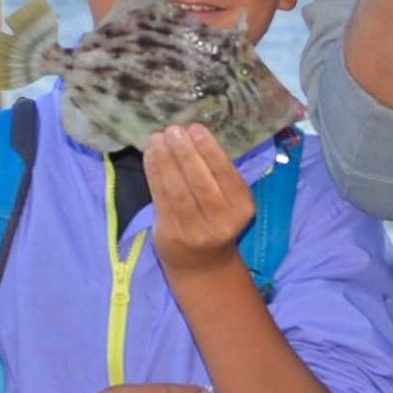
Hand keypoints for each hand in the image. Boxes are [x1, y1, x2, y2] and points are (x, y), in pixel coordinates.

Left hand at [144, 125, 255, 279]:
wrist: (203, 264)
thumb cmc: (216, 220)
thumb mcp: (229, 201)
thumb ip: (216, 173)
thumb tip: (190, 133)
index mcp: (242, 208)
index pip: (226, 175)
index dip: (210, 151)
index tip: (196, 128)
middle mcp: (221, 221)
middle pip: (201, 183)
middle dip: (185, 153)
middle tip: (173, 129)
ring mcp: (195, 230)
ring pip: (178, 190)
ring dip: (166, 161)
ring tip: (158, 138)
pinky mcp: (171, 233)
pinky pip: (161, 198)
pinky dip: (154, 173)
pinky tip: (151, 155)